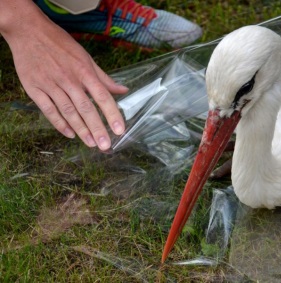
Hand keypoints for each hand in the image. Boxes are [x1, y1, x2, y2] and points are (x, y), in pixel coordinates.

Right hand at [0, 1, 127, 149]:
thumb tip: (123, 90)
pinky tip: (70, 134)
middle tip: (106, 146)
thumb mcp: (86, 57)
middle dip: (97, 129)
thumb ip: (104, 78)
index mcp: (84, 71)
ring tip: (91, 144)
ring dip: (81, 130)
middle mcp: (69, 79)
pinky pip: (48, 110)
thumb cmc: (61, 44)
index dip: (112, 114)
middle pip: (86, 108)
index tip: (120, 130)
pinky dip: (59, 123)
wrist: (29, 31)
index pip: (102, 96)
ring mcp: (51, 84)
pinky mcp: (34, 88)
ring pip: (68, 111)